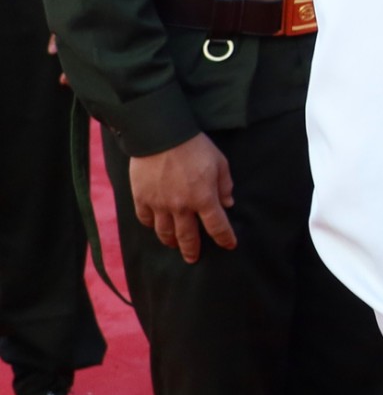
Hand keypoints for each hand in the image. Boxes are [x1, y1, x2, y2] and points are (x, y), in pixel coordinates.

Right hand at [126, 134, 235, 262]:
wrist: (160, 135)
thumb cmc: (195, 146)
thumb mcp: (220, 163)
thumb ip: (225, 186)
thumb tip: (228, 204)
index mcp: (203, 199)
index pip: (217, 226)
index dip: (225, 238)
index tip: (229, 245)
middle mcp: (181, 207)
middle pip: (187, 237)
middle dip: (192, 250)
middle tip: (193, 259)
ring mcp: (159, 205)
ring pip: (164, 233)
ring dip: (171, 241)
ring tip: (174, 245)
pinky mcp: (141, 198)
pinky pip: (145, 220)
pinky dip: (151, 225)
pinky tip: (155, 226)